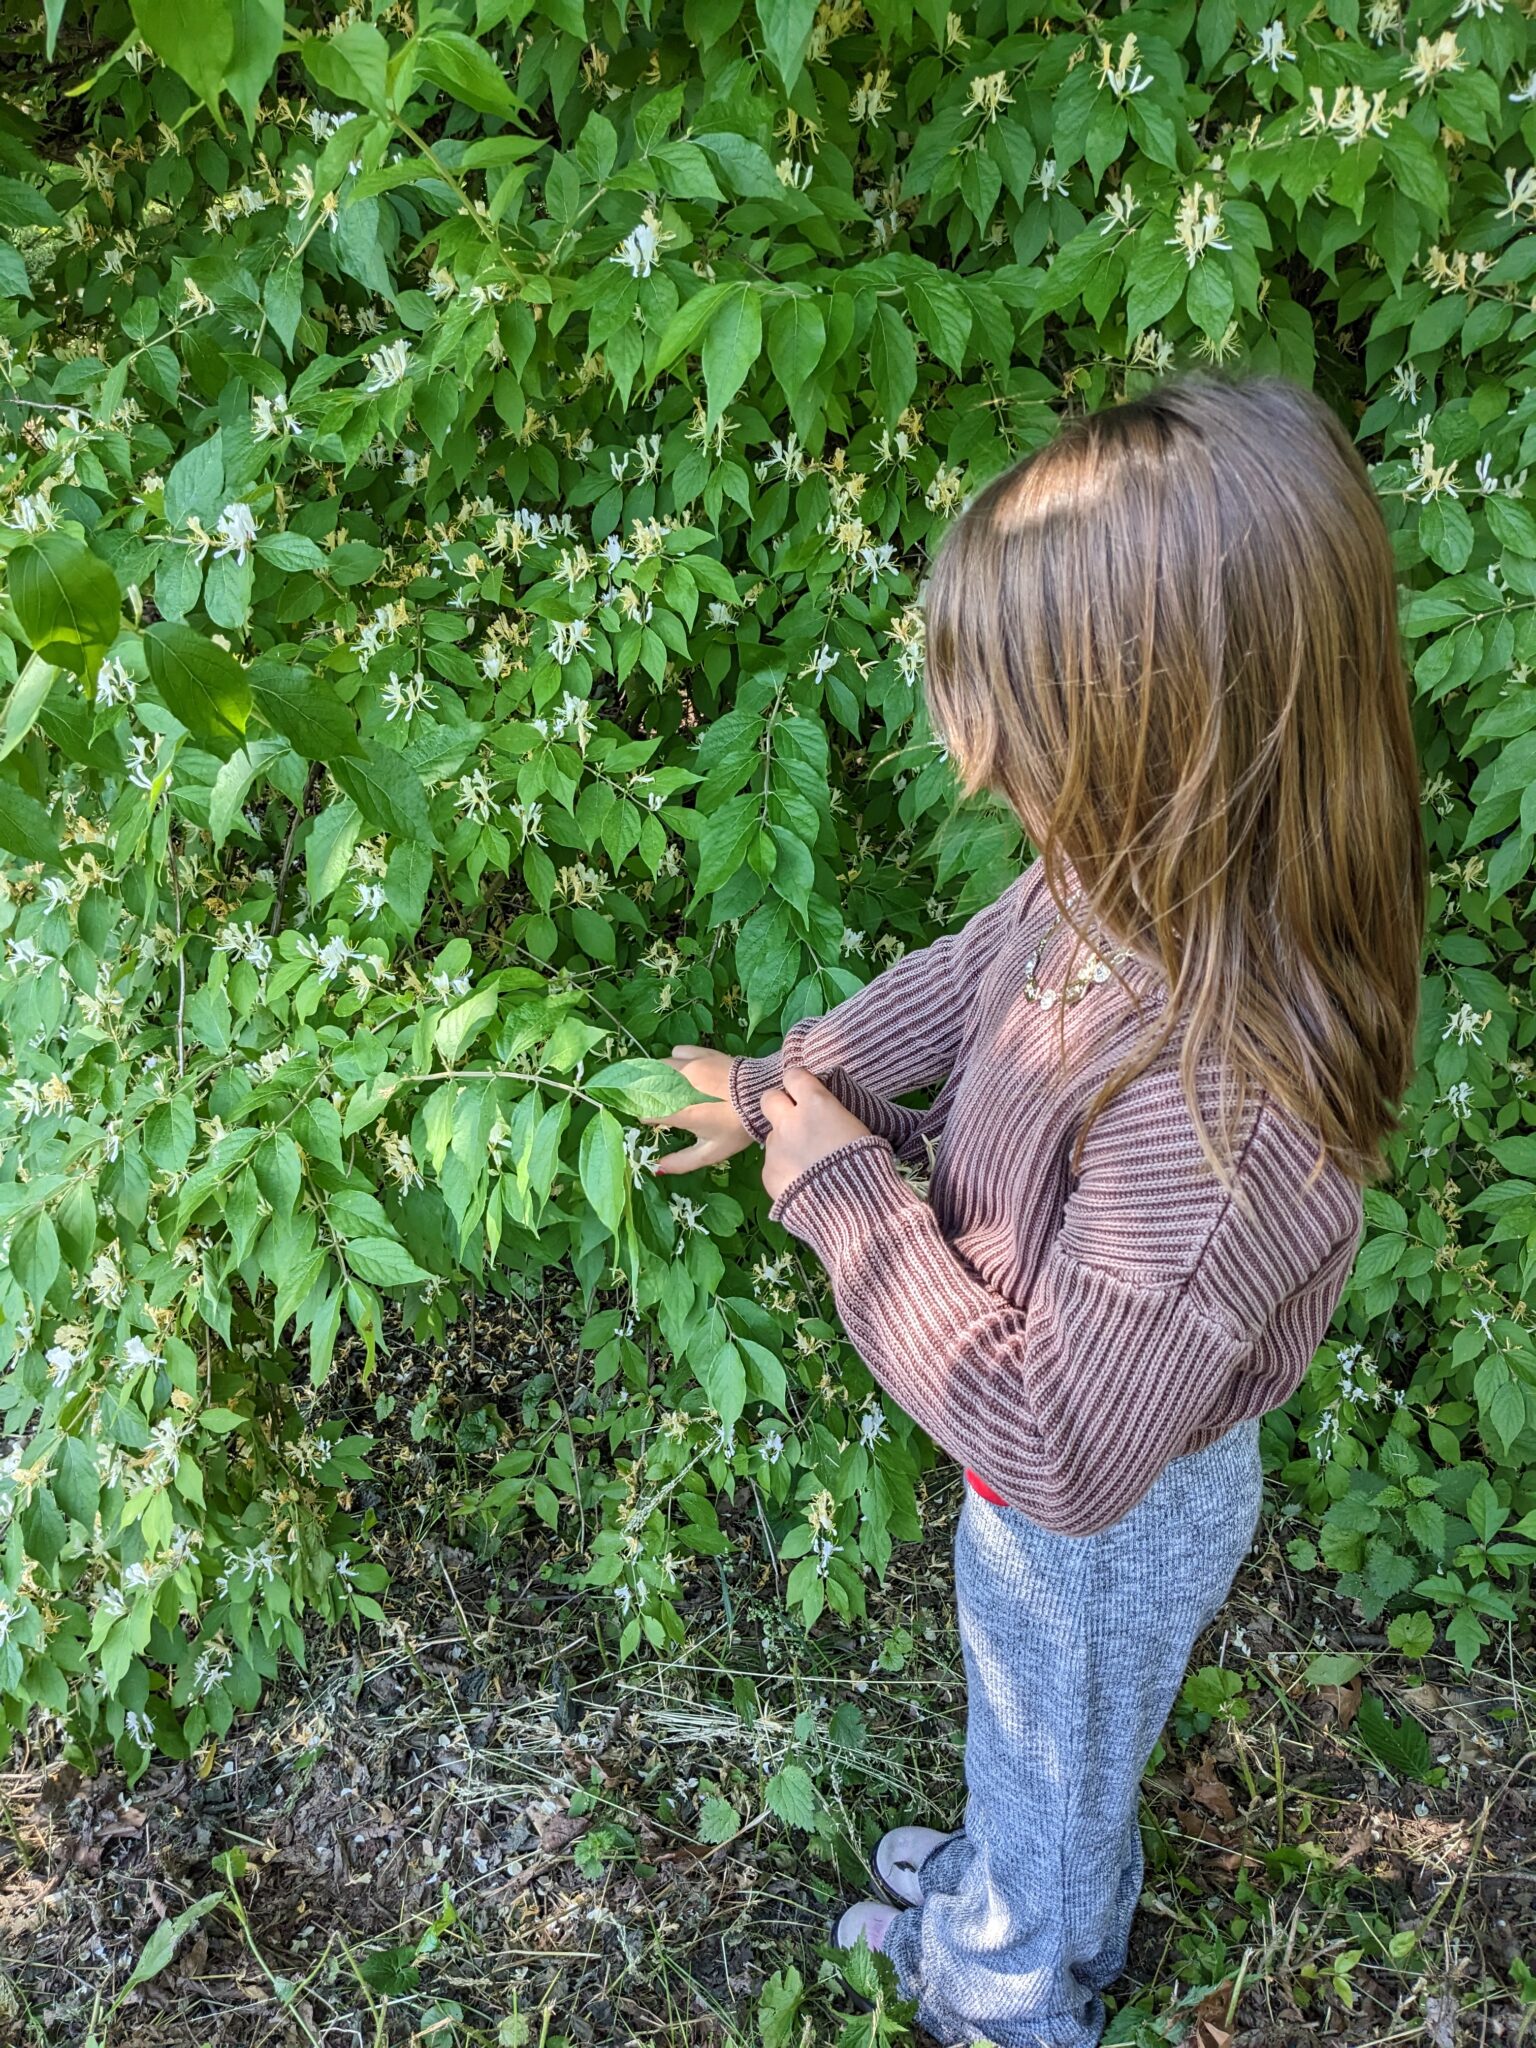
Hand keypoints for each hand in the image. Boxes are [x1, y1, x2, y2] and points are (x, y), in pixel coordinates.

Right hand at [648, 1043, 755, 1175]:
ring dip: (656, 1078)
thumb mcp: (712, 1151)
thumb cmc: (737, 1128)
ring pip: (657, 1067)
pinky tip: (682, 1072)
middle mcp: (679, 1084)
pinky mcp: (700, 1053)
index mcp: (680, 1111)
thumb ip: (682, 1162)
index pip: (644, 1111)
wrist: (763, 1096)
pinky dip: (674, 1062)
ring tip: (666, 1089)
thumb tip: (657, 1168)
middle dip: (644, 1096)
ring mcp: (689, 1065)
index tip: (652, 1123)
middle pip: (644, 1085)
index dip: (645, 1118)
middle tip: (656, 1105)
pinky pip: (676, 1053)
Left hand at [760, 1066, 870, 1202]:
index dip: (799, 1083)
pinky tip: (802, 1185)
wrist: (854, 1206)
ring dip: (786, 1144)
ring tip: (808, 1165)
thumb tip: (826, 1118)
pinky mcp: (768, 1174)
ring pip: (773, 1136)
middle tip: (795, 1120)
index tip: (805, 1090)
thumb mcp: (857, 1129)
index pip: (793, 1076)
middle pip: (769, 1099)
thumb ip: (832, 1117)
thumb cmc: (867, 1163)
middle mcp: (789, 1121)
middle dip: (779, 1106)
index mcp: (815, 1104)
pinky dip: (785, 1171)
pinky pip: (773, 1165)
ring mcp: (775, 1148)